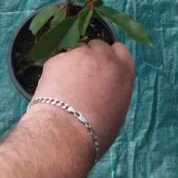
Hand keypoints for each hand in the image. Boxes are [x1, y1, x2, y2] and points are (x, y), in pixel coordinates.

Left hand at [27, 40, 133, 157]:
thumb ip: (113, 88)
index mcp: (123, 70)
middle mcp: (104, 57)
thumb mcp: (117, 109)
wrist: (66, 132)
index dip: (110, 57)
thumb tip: (103, 87)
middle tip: (83, 76)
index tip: (103, 67)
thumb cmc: (97, 131)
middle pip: (97, 45)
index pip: (119, 49)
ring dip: (74, 61)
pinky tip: (54, 88)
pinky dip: (57, 70)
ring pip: (76, 50)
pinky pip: (59, 60)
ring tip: (66, 83)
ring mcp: (80, 55)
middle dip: (91, 56)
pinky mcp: (58, 58)